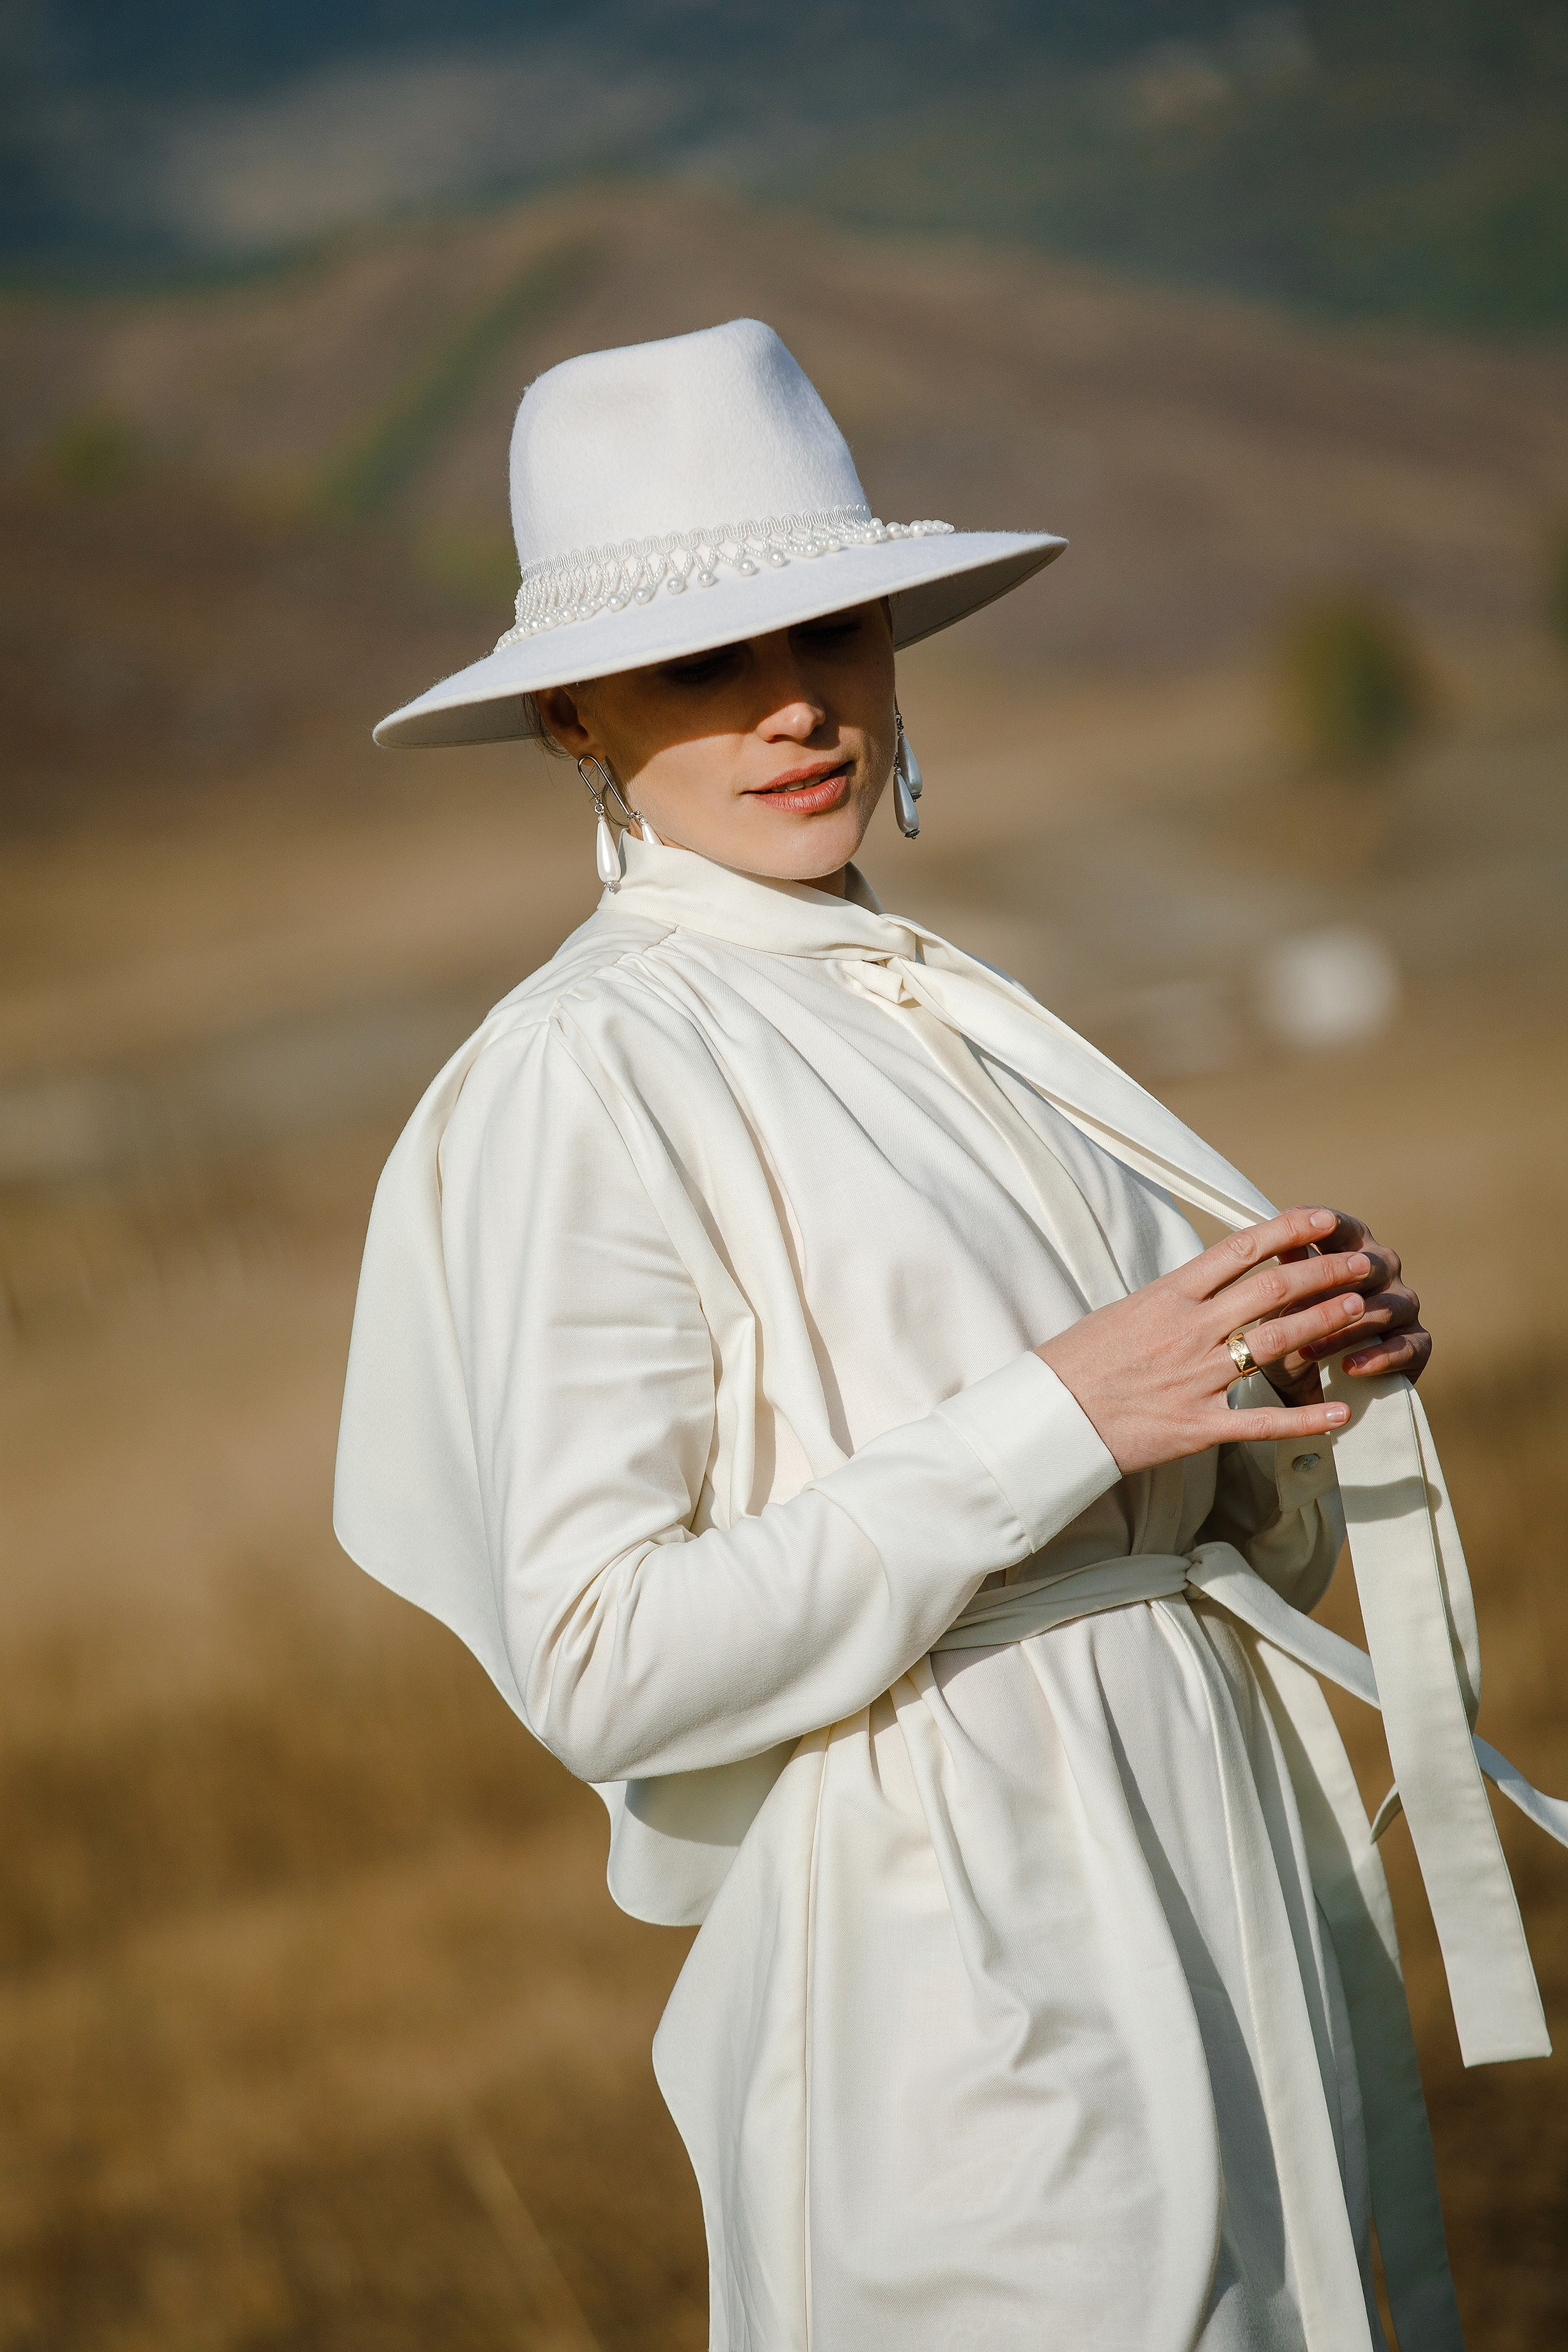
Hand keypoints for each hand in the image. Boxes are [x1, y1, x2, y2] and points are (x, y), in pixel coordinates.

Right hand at [1034, 1206, 1377, 1476]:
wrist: (1047, 1417)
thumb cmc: (1077, 1363)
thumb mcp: (1122, 1312)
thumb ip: (1173, 1299)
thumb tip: (1208, 1283)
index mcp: (1167, 1296)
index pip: (1239, 1249)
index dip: (1288, 1229)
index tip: (1326, 1220)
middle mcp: (1187, 1330)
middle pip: (1270, 1288)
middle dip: (1324, 1271)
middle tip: (1362, 1263)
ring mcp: (1195, 1378)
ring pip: (1275, 1341)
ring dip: (1323, 1322)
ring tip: (1360, 1308)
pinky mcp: (1197, 1425)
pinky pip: (1261, 1420)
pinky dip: (1306, 1417)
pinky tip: (1342, 1411)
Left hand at [1258, 1207, 1429, 1404]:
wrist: (1308, 1379)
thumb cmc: (1296, 1323)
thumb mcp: (1284, 1295)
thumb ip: (1289, 1262)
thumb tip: (1277, 1223)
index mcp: (1355, 1250)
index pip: (1347, 1229)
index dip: (1326, 1225)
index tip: (1295, 1222)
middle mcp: (1386, 1272)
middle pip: (1373, 1265)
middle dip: (1337, 1281)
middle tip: (1303, 1298)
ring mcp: (1405, 1307)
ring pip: (1385, 1309)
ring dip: (1344, 1330)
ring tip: (1308, 1349)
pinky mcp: (1418, 1345)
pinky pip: (1406, 1347)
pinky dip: (1376, 1357)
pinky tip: (1349, 1366)